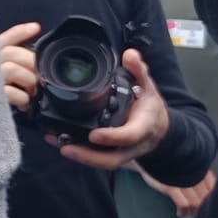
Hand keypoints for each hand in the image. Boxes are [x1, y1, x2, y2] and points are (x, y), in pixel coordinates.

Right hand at [0, 22, 39, 111]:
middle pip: (12, 53)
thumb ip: (5, 63)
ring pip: (11, 69)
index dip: (20, 32)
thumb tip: (32, 63)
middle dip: (30, 62)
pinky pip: (10, 92)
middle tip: (39, 75)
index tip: (36, 28)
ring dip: (28, 79)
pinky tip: (24, 103)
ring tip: (32, 90)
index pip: (3, 39)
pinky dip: (22, 97)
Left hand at [56, 48, 170, 170]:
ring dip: (81, 157)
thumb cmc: (150, 106)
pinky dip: (80, 154)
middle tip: (66, 147)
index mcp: (143, 127)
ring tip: (59, 144)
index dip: (112, 137)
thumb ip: (138, 70)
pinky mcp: (112, 155)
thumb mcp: (148, 86)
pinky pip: (97, 159)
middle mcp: (133, 145)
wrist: (159, 127)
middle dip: (89, 156)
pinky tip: (61, 143)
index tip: (94, 135)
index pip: (129, 136)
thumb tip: (130, 54)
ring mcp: (123, 152)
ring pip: (103, 162)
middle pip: (112, 159)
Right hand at [136, 163, 214, 215]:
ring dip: (191, 212)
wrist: (149, 155)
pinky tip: (180, 213)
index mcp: (201, 167)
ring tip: (186, 212)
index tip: (204, 204)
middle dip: (200, 207)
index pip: (213, 188)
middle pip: (205, 198)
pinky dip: (183, 212)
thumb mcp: (187, 165)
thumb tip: (210, 195)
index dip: (210, 199)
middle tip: (194, 211)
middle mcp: (194, 173)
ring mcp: (182, 180)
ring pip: (195, 203)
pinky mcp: (170, 187)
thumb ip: (200, 175)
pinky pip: (182, 205)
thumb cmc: (170, 163)